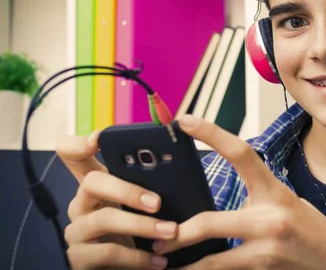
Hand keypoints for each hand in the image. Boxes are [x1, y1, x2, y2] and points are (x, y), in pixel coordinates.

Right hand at [56, 132, 175, 268]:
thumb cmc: (137, 231)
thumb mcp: (142, 204)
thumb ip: (152, 185)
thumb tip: (183, 169)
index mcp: (95, 184)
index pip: (73, 155)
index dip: (79, 143)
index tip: (97, 138)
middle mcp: (81, 203)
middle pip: (92, 182)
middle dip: (128, 190)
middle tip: (158, 202)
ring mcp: (77, 230)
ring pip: (104, 220)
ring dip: (142, 226)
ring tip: (170, 231)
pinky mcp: (79, 257)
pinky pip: (108, 253)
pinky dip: (138, 257)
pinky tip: (159, 260)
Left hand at [154, 115, 325, 269]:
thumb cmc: (312, 230)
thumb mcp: (286, 203)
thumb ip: (256, 199)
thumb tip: (217, 206)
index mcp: (275, 192)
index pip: (241, 153)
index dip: (211, 133)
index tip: (185, 120)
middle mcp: (269, 219)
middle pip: (209, 222)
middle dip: (178, 233)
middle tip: (158, 235)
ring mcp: (266, 250)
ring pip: (212, 260)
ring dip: (185, 264)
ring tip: (163, 262)